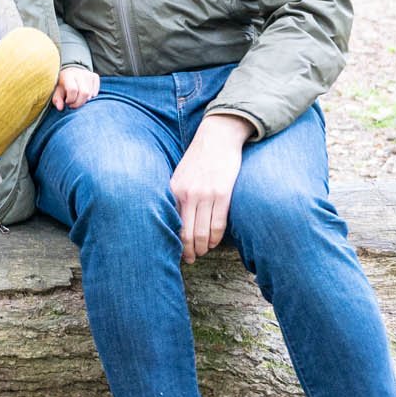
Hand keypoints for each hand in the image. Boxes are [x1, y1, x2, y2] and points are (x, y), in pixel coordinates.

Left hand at [52, 65, 100, 109]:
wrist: (72, 70)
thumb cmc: (64, 83)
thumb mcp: (57, 90)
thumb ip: (57, 99)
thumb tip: (60, 108)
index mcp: (68, 75)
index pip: (73, 90)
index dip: (70, 100)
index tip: (67, 102)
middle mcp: (80, 74)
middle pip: (84, 93)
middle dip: (79, 103)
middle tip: (73, 104)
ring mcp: (89, 75)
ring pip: (90, 94)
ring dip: (84, 100)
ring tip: (77, 98)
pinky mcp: (95, 77)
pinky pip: (95, 92)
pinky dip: (90, 97)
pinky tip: (84, 95)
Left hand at [169, 111, 252, 261]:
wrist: (217, 137)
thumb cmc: (199, 158)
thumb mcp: (180, 175)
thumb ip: (177, 196)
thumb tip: (175, 221)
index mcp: (175, 190)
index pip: (172, 225)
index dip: (174, 243)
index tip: (177, 253)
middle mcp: (188, 194)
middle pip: (187, 233)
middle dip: (188, 251)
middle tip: (191, 259)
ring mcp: (206, 194)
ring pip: (203, 232)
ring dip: (203, 248)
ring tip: (202, 252)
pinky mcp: (223, 193)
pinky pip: (219, 223)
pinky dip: (216, 238)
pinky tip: (214, 243)